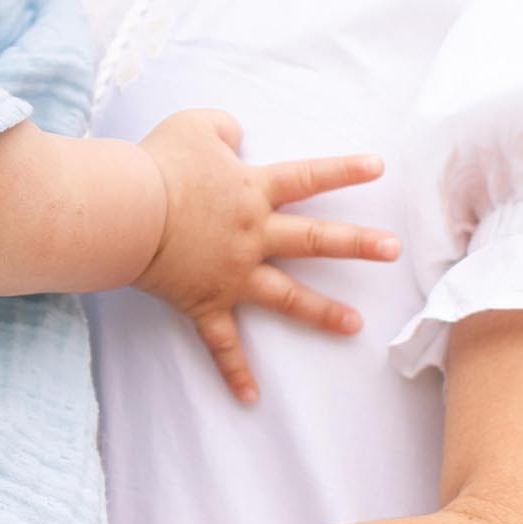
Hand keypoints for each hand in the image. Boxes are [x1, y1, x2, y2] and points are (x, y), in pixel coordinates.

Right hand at [135, 112, 397, 403]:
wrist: (129, 211)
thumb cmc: (160, 166)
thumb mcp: (194, 126)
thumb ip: (223, 127)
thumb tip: (237, 136)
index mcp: (253, 191)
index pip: (307, 177)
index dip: (343, 170)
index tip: (378, 168)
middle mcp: (254, 235)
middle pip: (314, 239)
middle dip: (357, 244)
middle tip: (393, 249)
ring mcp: (233, 273)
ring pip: (287, 296)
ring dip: (322, 312)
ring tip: (355, 325)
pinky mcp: (205, 303)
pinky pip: (222, 343)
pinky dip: (234, 371)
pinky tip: (249, 397)